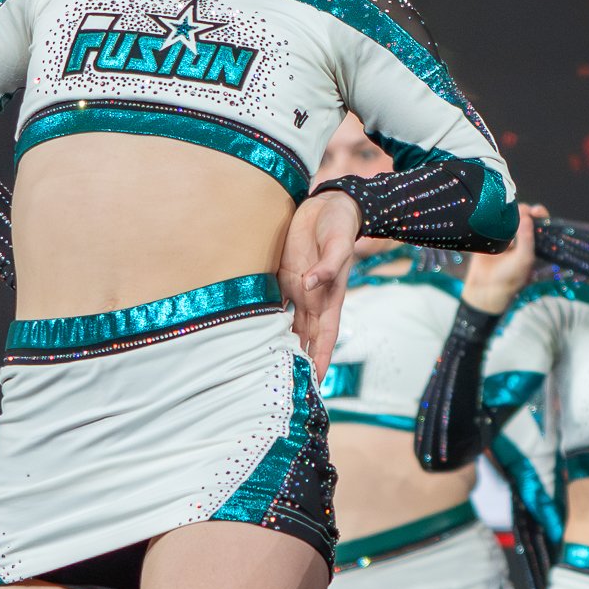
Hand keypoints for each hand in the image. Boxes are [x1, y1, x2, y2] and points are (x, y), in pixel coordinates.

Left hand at [279, 190, 360, 379]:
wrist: (328, 205)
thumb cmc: (339, 225)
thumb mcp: (338, 245)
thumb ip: (326, 267)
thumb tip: (308, 286)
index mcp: (330, 297)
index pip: (326, 335)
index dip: (321, 358)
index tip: (317, 381)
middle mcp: (312, 298)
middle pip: (304, 337)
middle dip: (298, 359)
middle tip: (284, 384)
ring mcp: (296, 289)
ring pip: (286, 324)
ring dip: (278, 343)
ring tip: (263, 366)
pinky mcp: (283, 277)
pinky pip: (271, 302)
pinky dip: (263, 318)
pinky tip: (249, 333)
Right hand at [463, 202, 544, 314]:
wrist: (485, 290)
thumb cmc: (510, 277)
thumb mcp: (524, 259)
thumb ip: (527, 238)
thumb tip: (526, 215)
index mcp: (532, 242)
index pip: (539, 223)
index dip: (539, 214)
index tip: (535, 211)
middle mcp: (518, 237)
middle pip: (522, 216)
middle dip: (522, 211)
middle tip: (518, 212)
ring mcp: (502, 236)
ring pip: (506, 217)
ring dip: (506, 212)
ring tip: (504, 214)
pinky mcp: (486, 236)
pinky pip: (489, 222)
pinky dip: (491, 216)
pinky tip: (491, 213)